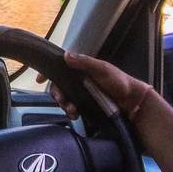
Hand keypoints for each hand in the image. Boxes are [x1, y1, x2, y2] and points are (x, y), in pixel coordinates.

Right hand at [37, 52, 159, 121]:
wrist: (133, 102)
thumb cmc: (119, 82)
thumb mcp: (103, 69)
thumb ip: (85, 62)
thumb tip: (66, 55)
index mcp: (81, 69)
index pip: (60, 68)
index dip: (48, 73)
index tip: (39, 80)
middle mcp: (78, 81)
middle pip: (58, 86)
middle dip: (57, 94)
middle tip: (62, 100)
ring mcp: (81, 94)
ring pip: (64, 99)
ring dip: (64, 105)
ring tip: (72, 110)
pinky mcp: (85, 106)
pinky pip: (72, 109)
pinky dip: (70, 112)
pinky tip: (75, 115)